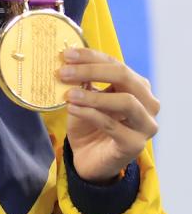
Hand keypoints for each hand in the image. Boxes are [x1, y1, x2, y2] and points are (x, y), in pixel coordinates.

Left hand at [59, 47, 159, 182]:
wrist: (88, 158)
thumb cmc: (88, 124)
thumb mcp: (83, 97)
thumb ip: (82, 81)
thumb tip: (68, 60)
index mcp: (137, 86)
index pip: (116, 64)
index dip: (91, 57)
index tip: (66, 54)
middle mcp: (148, 103)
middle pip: (125, 77)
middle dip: (92, 71)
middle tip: (64, 72)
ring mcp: (145, 125)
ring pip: (127, 102)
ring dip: (94, 96)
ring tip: (69, 94)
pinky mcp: (135, 145)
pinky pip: (113, 125)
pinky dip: (90, 114)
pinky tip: (72, 109)